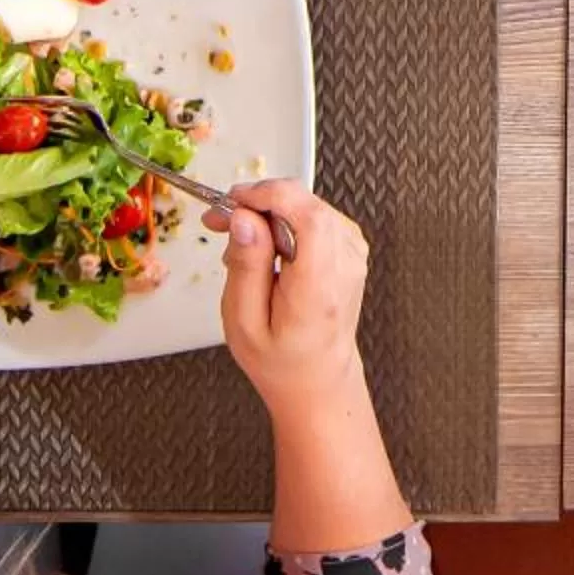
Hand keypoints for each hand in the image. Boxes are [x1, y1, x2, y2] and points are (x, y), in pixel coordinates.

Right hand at [206, 179, 366, 418]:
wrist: (317, 378)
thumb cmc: (279, 360)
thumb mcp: (244, 322)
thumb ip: (245, 266)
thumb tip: (245, 218)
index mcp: (320, 285)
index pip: (309, 215)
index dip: (268, 196)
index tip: (233, 201)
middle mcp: (345, 264)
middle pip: (306, 204)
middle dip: (258, 201)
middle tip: (221, 219)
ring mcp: (353, 254)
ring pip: (307, 205)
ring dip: (269, 211)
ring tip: (237, 240)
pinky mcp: (349, 248)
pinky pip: (315, 217)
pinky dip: (285, 221)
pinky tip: (264, 245)